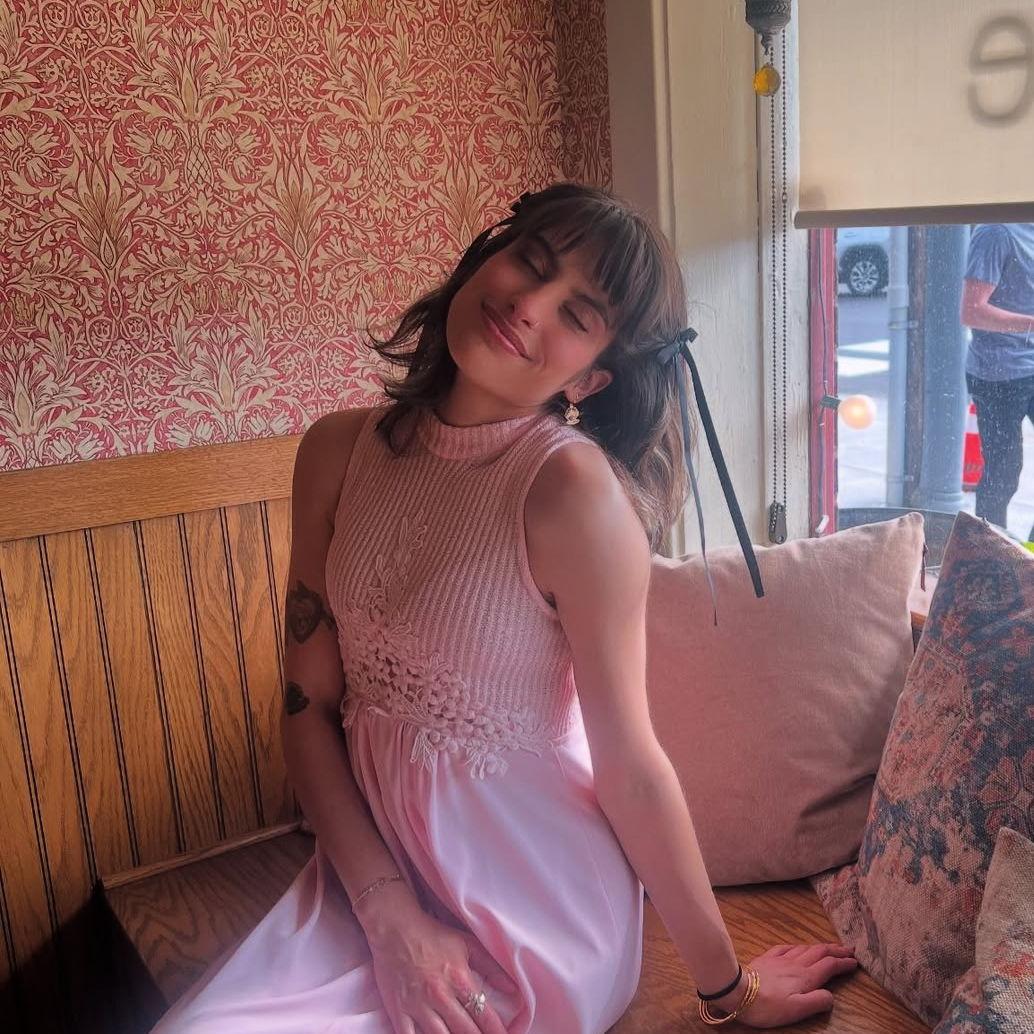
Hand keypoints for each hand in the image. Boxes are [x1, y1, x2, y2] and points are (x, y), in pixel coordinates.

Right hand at [359, 884, 518, 1033]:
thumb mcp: (466, 944)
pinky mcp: (399, 1012)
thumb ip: (491, 967)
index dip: (497, 1032)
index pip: (484, 1015)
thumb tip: (513, 989)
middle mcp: (440, 996)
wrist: (395, 929)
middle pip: (465, 1032)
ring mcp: (418, 1006)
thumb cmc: (433, 935)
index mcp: (459, 979)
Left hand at [710, 943, 857, 1027]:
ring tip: (829, 947)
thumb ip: (817, 1001)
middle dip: (836, 950)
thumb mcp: (797, 1010)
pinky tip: (798, 947)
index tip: (855, 962)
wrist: (739, 992)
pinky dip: (798, 946)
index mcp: (806, 977)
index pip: (829, 966)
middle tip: (849, 949)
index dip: (844, 963)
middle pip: (820, 952)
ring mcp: (780, 959)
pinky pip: (786, 948)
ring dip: (820, 946)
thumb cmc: (769, 1006)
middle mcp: (796, 964)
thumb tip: (831, 995)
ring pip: (805, 948)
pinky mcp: (767, 958)